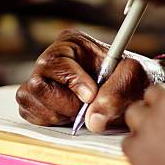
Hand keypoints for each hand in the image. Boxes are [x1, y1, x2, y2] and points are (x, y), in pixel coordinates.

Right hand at [16, 30, 164, 131]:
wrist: (133, 92)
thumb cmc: (133, 78)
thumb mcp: (134, 79)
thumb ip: (117, 93)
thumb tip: (94, 120)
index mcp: (72, 44)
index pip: (55, 62)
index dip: (72, 82)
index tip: (91, 95)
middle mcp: (52, 60)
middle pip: (37, 84)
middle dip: (65, 103)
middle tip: (87, 108)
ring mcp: (42, 79)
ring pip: (30, 99)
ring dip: (58, 113)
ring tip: (81, 111)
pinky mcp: (37, 100)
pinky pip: (29, 113)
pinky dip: (49, 120)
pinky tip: (69, 116)